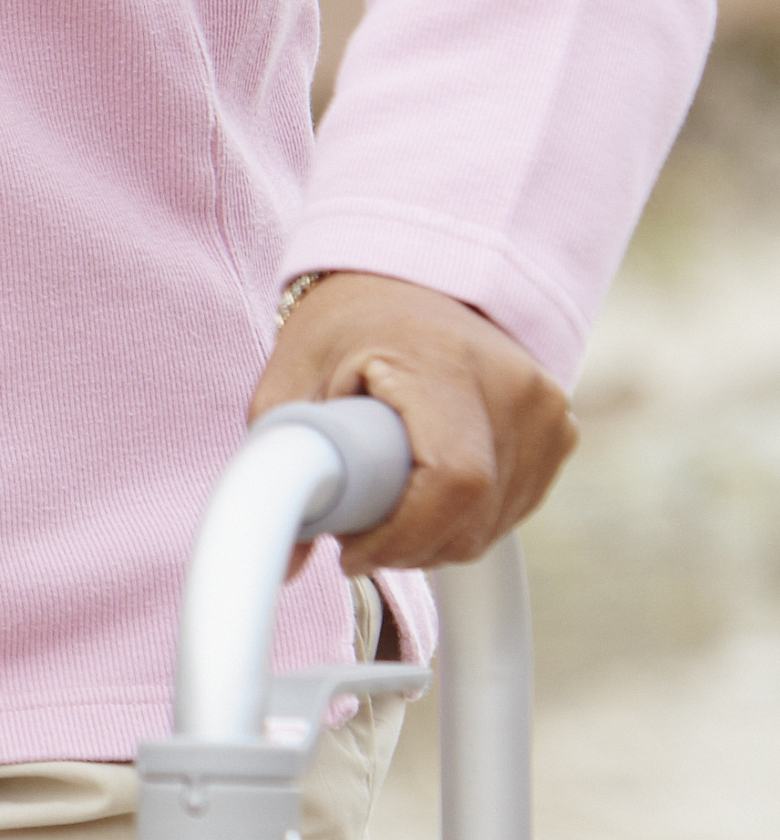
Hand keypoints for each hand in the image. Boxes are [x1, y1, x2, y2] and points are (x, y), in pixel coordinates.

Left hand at [250, 269, 575, 570]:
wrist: (416, 277)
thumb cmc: (350, 322)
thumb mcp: (293, 375)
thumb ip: (279, 461)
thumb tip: (288, 562)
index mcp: (444, 362)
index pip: (453, 482)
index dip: (401, 537)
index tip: (350, 548)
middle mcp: (512, 386)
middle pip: (473, 517)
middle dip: (407, 546)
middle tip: (357, 529)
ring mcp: (546, 409)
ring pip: (493, 525)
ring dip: (435, 540)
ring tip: (387, 506)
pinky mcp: (559, 432)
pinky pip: (513, 510)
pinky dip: (467, 523)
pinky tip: (427, 496)